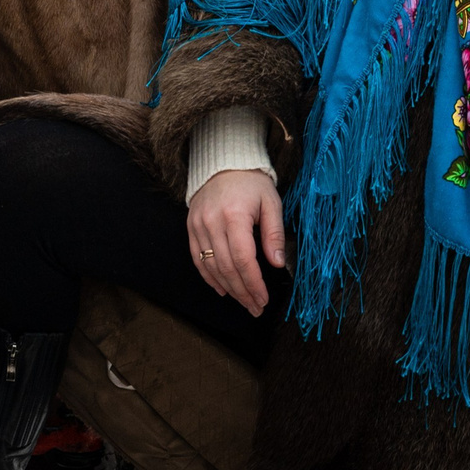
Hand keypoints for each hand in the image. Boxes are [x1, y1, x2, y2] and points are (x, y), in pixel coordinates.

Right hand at [188, 168, 284, 315]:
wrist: (223, 162)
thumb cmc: (251, 183)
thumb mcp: (271, 203)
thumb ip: (274, 233)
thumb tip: (278, 264)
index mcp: (234, 215)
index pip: (243, 259)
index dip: (253, 283)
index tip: (264, 299)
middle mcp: (212, 222)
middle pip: (226, 267)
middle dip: (243, 292)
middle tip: (256, 307)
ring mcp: (198, 225)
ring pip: (210, 266)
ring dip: (228, 288)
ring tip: (244, 302)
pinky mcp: (191, 227)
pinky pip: (197, 258)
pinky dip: (208, 277)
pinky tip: (222, 289)